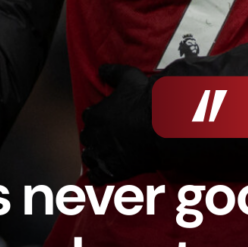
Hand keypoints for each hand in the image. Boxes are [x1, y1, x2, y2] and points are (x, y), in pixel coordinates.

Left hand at [80, 65, 157, 184]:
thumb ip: (113, 72)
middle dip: (95, 137)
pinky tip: (106, 173)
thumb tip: (101, 69)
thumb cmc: (144, 100)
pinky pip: (97, 177)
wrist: (160, 126)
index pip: (89, 117)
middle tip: (108, 138)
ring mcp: (100, 154)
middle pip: (87, 138)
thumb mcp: (129, 78)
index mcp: (95, 114)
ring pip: (90, 157)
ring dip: (96, 156)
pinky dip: (99, 175)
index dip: (98, 118)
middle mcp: (93, 135)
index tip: (106, 119)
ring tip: (106, 156)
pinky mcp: (109, 170)